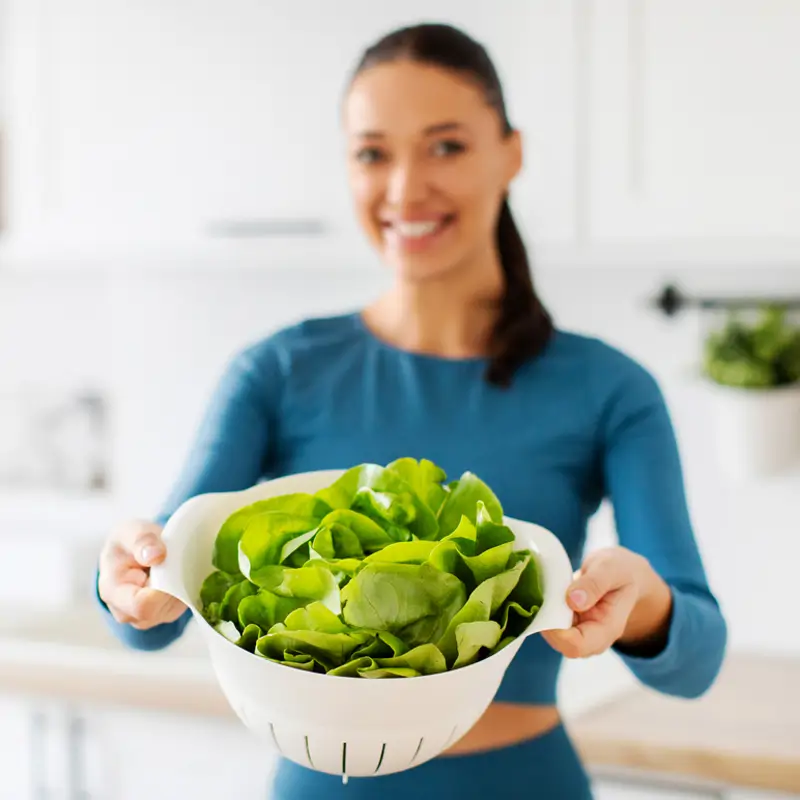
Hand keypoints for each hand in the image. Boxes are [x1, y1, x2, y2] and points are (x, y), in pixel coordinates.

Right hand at [98, 520, 186, 629]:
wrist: (126, 552)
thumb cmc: (127, 542)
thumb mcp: (131, 532)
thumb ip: (142, 541)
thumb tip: (156, 556)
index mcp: (112, 592)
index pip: (142, 605)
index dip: (162, 587)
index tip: (167, 563)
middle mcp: (126, 613)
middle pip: (161, 608)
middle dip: (173, 583)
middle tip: (170, 560)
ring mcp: (144, 619)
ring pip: (174, 608)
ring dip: (179, 586)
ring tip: (169, 567)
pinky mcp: (161, 617)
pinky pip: (180, 607)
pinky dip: (183, 590)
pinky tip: (174, 576)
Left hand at [542, 546, 671, 658]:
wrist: (623, 573)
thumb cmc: (620, 570)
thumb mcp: (611, 568)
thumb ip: (594, 583)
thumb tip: (572, 600)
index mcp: (608, 629)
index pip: (577, 646)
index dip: (557, 633)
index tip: (546, 606)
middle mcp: (592, 636)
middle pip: (561, 643)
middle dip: (545, 623)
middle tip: (539, 593)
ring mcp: (579, 630)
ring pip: (552, 634)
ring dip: (542, 615)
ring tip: (540, 589)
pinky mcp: (569, 622)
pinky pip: (550, 623)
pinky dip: (542, 610)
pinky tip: (541, 591)